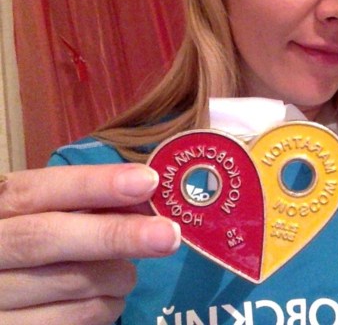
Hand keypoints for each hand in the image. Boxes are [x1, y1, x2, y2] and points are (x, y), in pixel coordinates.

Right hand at [0, 164, 180, 324]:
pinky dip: (107, 307)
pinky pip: (78, 321)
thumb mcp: (46, 219)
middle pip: (47, 238)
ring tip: (125, 272)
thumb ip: (85, 207)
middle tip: (168, 235)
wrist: (9, 299)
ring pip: (70, 284)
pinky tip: (106, 298)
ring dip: (118, 277)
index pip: (37, 190)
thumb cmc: (34, 252)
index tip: (146, 181)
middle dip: (115, 234)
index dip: (93, 184)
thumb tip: (145, 195)